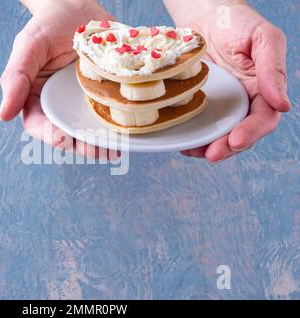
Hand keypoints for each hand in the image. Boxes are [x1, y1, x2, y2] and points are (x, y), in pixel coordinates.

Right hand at [0, 0, 117, 158]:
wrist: (78, 7)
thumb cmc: (48, 24)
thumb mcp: (28, 46)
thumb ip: (15, 78)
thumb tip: (4, 114)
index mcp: (35, 96)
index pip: (38, 124)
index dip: (49, 136)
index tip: (61, 139)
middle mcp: (58, 103)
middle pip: (67, 133)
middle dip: (81, 145)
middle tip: (98, 150)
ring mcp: (81, 101)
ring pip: (89, 129)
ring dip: (101, 143)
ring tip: (115, 149)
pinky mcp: (102, 94)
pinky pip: (108, 114)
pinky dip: (116, 126)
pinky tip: (127, 133)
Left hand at [179, 5, 290, 161]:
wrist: (203, 14)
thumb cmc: (236, 21)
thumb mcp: (262, 38)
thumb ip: (273, 69)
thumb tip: (283, 105)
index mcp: (262, 88)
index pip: (263, 118)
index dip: (252, 132)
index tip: (236, 140)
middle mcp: (242, 101)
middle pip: (240, 133)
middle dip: (228, 147)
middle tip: (212, 154)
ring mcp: (219, 104)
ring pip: (217, 134)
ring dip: (207, 147)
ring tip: (194, 153)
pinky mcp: (197, 104)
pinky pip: (196, 124)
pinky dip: (191, 137)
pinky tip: (182, 143)